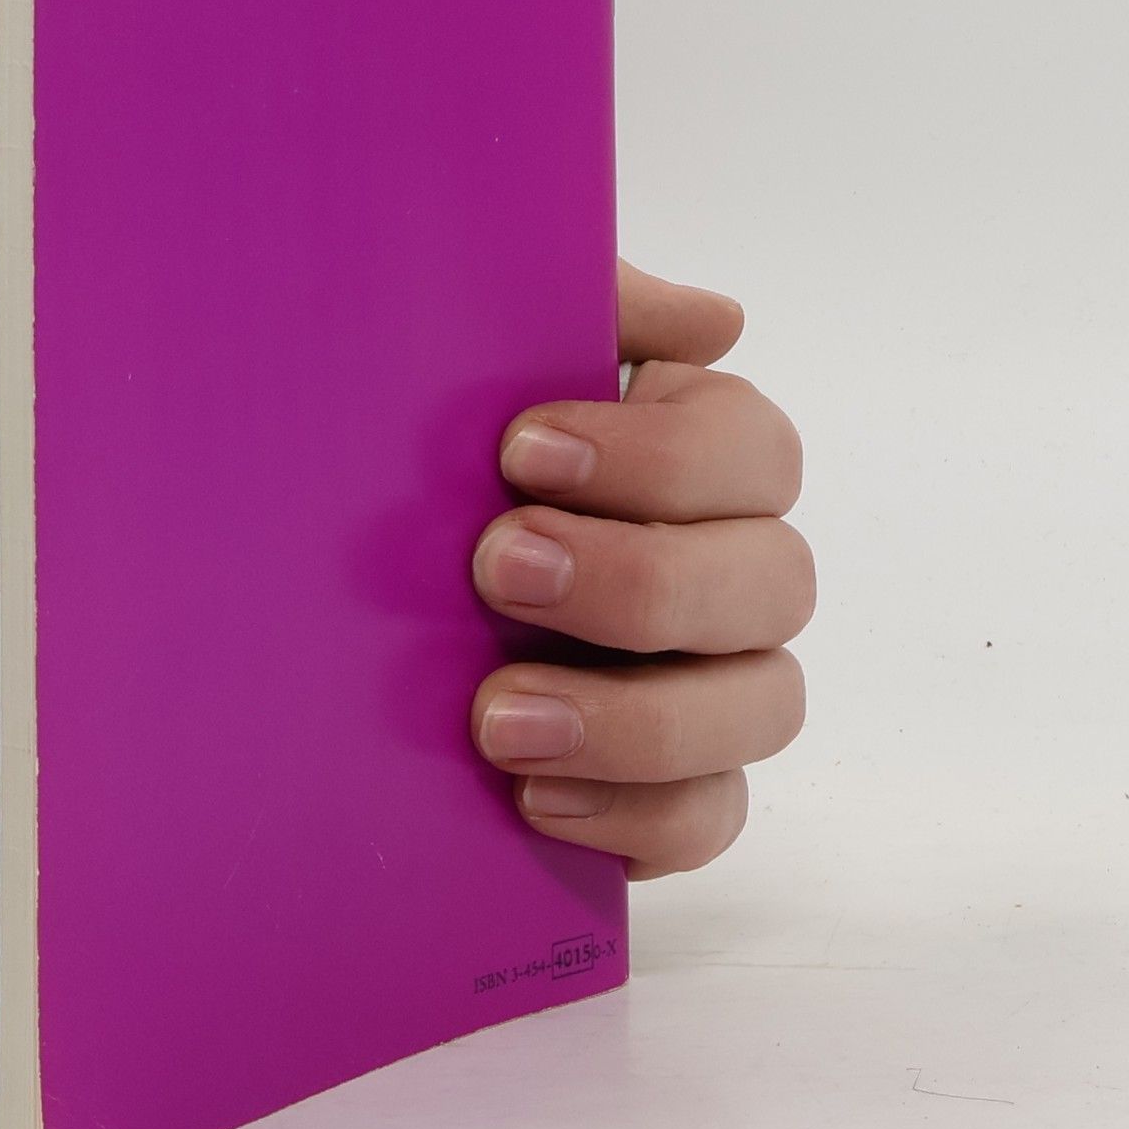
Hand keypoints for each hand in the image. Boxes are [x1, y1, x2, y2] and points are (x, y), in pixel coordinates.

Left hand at [469, 260, 812, 878]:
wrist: (354, 588)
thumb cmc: (449, 456)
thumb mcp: (494, 358)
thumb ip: (593, 312)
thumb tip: (718, 318)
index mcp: (704, 455)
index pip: (752, 450)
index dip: (657, 457)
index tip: (521, 450)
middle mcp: (733, 569)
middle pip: (774, 581)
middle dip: (637, 581)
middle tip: (496, 570)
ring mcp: (717, 684)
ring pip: (763, 707)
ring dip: (636, 717)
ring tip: (497, 718)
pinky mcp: (672, 786)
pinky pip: (710, 816)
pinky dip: (636, 816)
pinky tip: (532, 796)